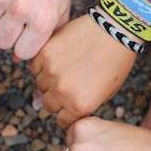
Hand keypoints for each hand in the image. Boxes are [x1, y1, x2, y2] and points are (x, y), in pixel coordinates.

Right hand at [0, 0, 72, 58]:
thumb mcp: (61, 8)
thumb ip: (47, 35)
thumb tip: (22, 59)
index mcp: (41, 21)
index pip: (22, 53)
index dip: (23, 45)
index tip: (25, 35)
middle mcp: (19, 11)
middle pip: (1, 42)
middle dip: (7, 34)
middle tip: (14, 20)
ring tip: (6, 4)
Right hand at [31, 12, 135, 127]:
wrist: (115, 31)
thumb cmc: (115, 62)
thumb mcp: (105, 93)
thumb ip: (83, 105)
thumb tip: (66, 111)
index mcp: (79, 105)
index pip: (61, 120)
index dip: (66, 114)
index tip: (68, 106)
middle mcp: (62, 92)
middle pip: (48, 104)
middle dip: (56, 98)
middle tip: (67, 85)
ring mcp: (51, 72)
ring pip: (40, 84)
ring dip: (49, 80)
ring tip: (64, 68)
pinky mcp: (45, 53)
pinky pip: (35, 67)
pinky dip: (42, 65)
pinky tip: (57, 59)